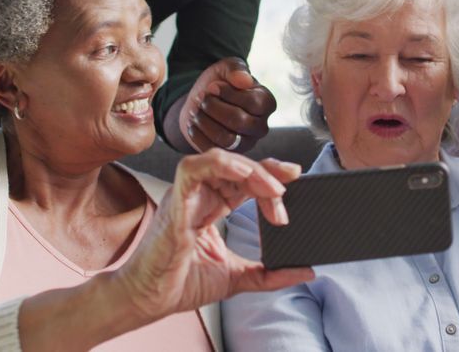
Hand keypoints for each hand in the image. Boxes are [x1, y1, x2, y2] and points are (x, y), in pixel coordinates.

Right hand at [112, 150, 313, 322]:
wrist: (152, 299)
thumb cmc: (183, 284)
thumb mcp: (238, 277)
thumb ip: (271, 274)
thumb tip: (306, 272)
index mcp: (213, 205)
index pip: (246, 179)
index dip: (271, 174)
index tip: (295, 179)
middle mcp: (200, 194)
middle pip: (239, 166)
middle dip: (268, 173)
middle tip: (286, 192)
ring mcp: (187, 194)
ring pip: (220, 160)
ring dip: (251, 169)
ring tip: (272, 188)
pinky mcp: (175, 200)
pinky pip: (193, 167)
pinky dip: (220, 164)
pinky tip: (243, 173)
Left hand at [172, 57, 276, 152]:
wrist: (203, 99)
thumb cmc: (220, 82)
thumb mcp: (226, 68)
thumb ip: (236, 69)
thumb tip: (244, 80)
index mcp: (267, 103)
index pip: (253, 102)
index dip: (228, 94)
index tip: (212, 86)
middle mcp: (261, 126)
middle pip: (239, 122)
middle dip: (214, 107)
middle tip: (201, 98)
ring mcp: (246, 143)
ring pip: (226, 138)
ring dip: (205, 121)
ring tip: (196, 110)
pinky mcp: (228, 154)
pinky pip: (212, 149)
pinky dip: (198, 134)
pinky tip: (193, 122)